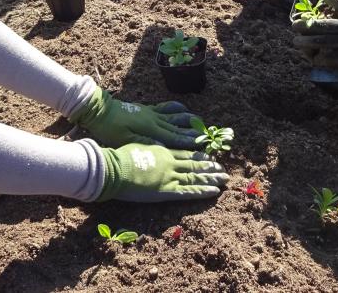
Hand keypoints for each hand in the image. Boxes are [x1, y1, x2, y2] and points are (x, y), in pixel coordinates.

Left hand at [69, 87, 198, 148]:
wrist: (100, 110)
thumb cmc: (110, 129)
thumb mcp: (125, 140)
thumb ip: (145, 144)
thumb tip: (163, 148)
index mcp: (151, 130)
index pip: (174, 137)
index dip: (188, 141)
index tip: (202, 144)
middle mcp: (154, 120)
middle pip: (177, 126)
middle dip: (192, 131)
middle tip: (206, 134)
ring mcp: (151, 113)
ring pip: (173, 115)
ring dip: (186, 117)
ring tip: (199, 119)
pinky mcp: (146, 108)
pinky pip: (164, 107)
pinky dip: (175, 107)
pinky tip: (181, 106)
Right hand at [98, 144, 227, 201]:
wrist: (113, 169)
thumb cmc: (120, 157)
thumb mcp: (138, 146)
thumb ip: (151, 147)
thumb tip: (159, 147)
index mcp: (162, 151)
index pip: (185, 153)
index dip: (199, 155)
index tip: (210, 156)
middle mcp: (170, 163)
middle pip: (194, 164)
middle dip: (210, 167)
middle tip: (222, 169)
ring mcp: (170, 177)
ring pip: (196, 176)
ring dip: (211, 178)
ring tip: (224, 179)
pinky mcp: (167, 191)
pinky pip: (189, 192)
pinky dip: (203, 191)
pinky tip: (214, 191)